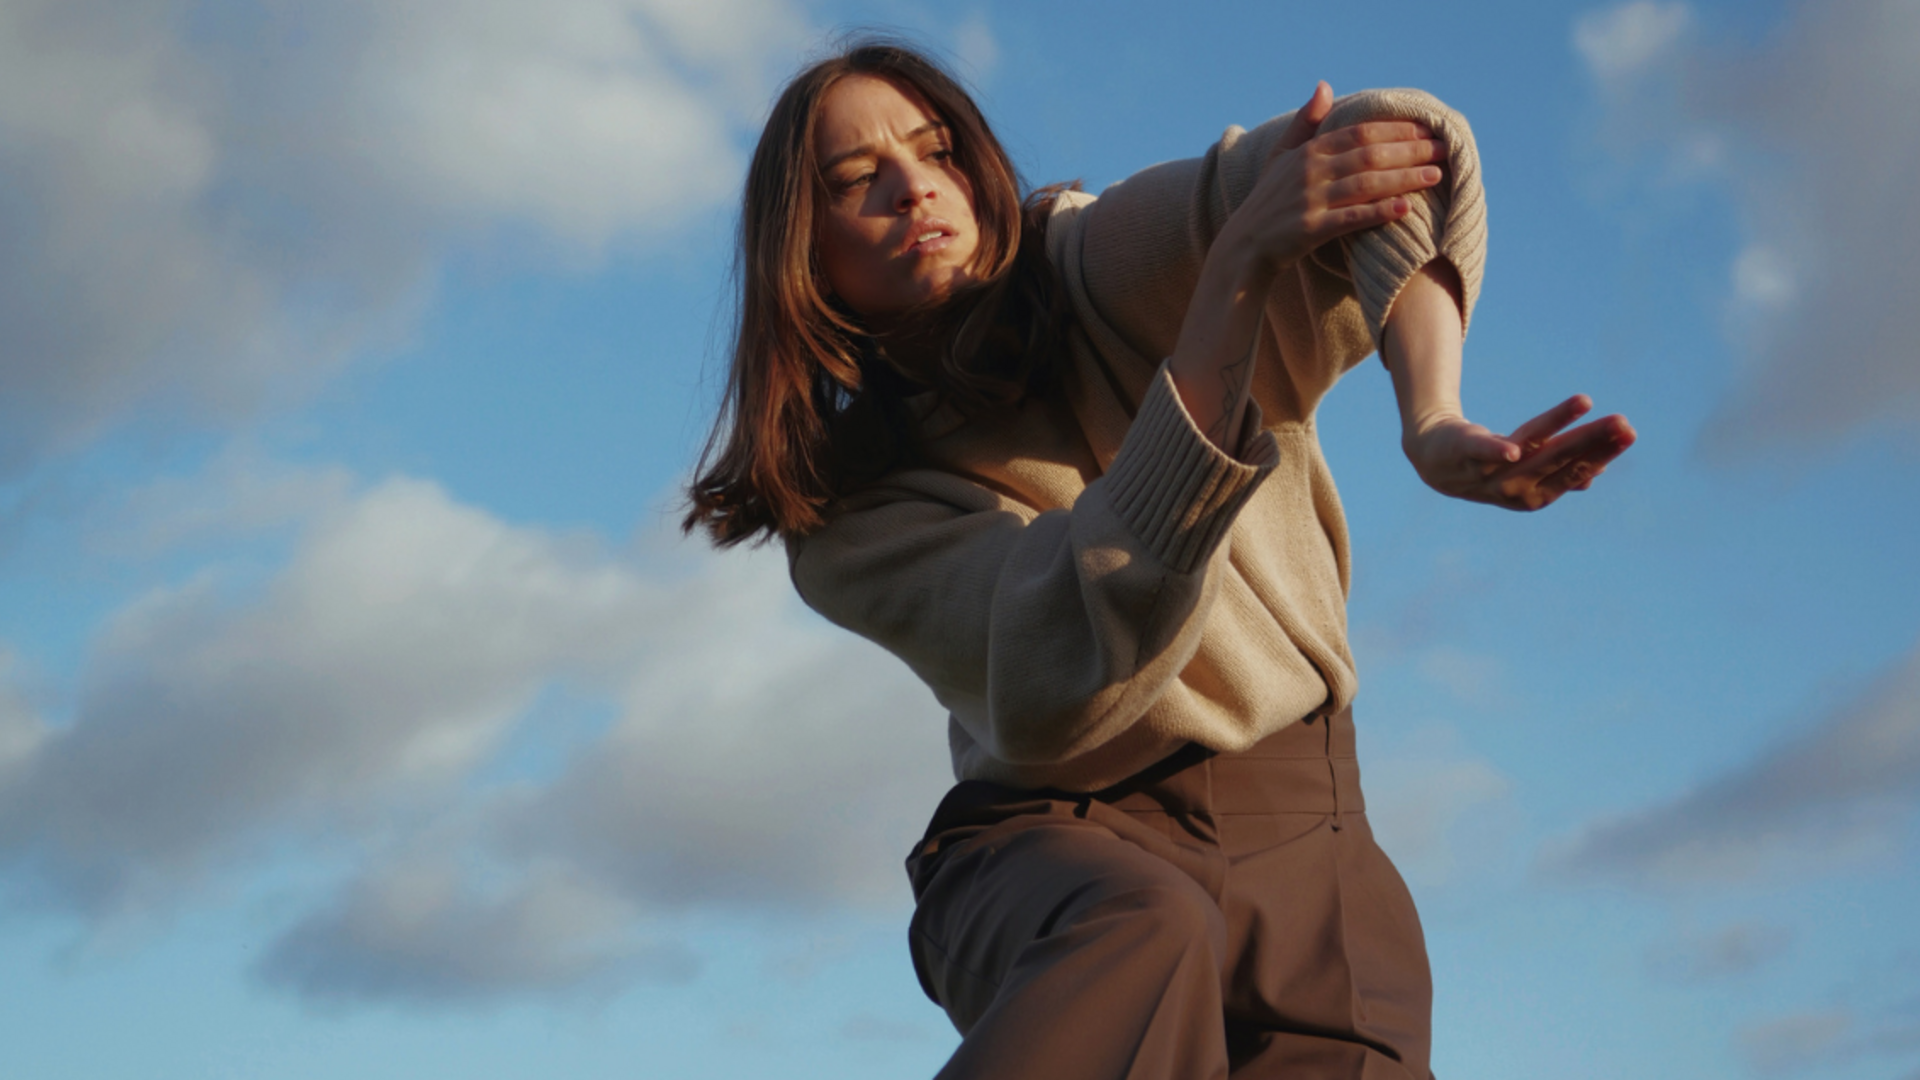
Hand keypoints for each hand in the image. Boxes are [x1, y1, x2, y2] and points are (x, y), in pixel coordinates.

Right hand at [1219, 81, 1447, 275]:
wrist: (1244, 247)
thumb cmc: (1268, 201)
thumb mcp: (1280, 156)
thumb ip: (1305, 122)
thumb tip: (1325, 85)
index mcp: (1308, 152)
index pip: (1360, 132)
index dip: (1396, 129)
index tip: (1428, 129)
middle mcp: (1309, 172)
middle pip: (1369, 154)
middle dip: (1410, 151)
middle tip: (1444, 149)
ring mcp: (1309, 201)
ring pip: (1366, 184)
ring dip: (1404, 178)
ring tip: (1436, 176)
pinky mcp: (1309, 230)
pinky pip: (1351, 218)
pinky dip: (1378, 212)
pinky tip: (1405, 208)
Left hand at [1402, 395, 1636, 510]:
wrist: (1433, 461)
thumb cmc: (1488, 466)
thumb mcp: (1525, 471)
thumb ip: (1558, 473)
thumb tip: (1595, 475)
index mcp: (1531, 495)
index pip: (1572, 474)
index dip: (1599, 456)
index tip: (1627, 435)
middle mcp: (1511, 486)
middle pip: (1557, 460)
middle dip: (1591, 442)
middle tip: (1625, 423)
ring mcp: (1486, 469)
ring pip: (1528, 448)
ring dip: (1557, 427)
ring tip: (1587, 401)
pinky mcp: (1460, 449)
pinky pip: (1479, 450)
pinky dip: (1494, 451)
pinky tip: (1513, 450)